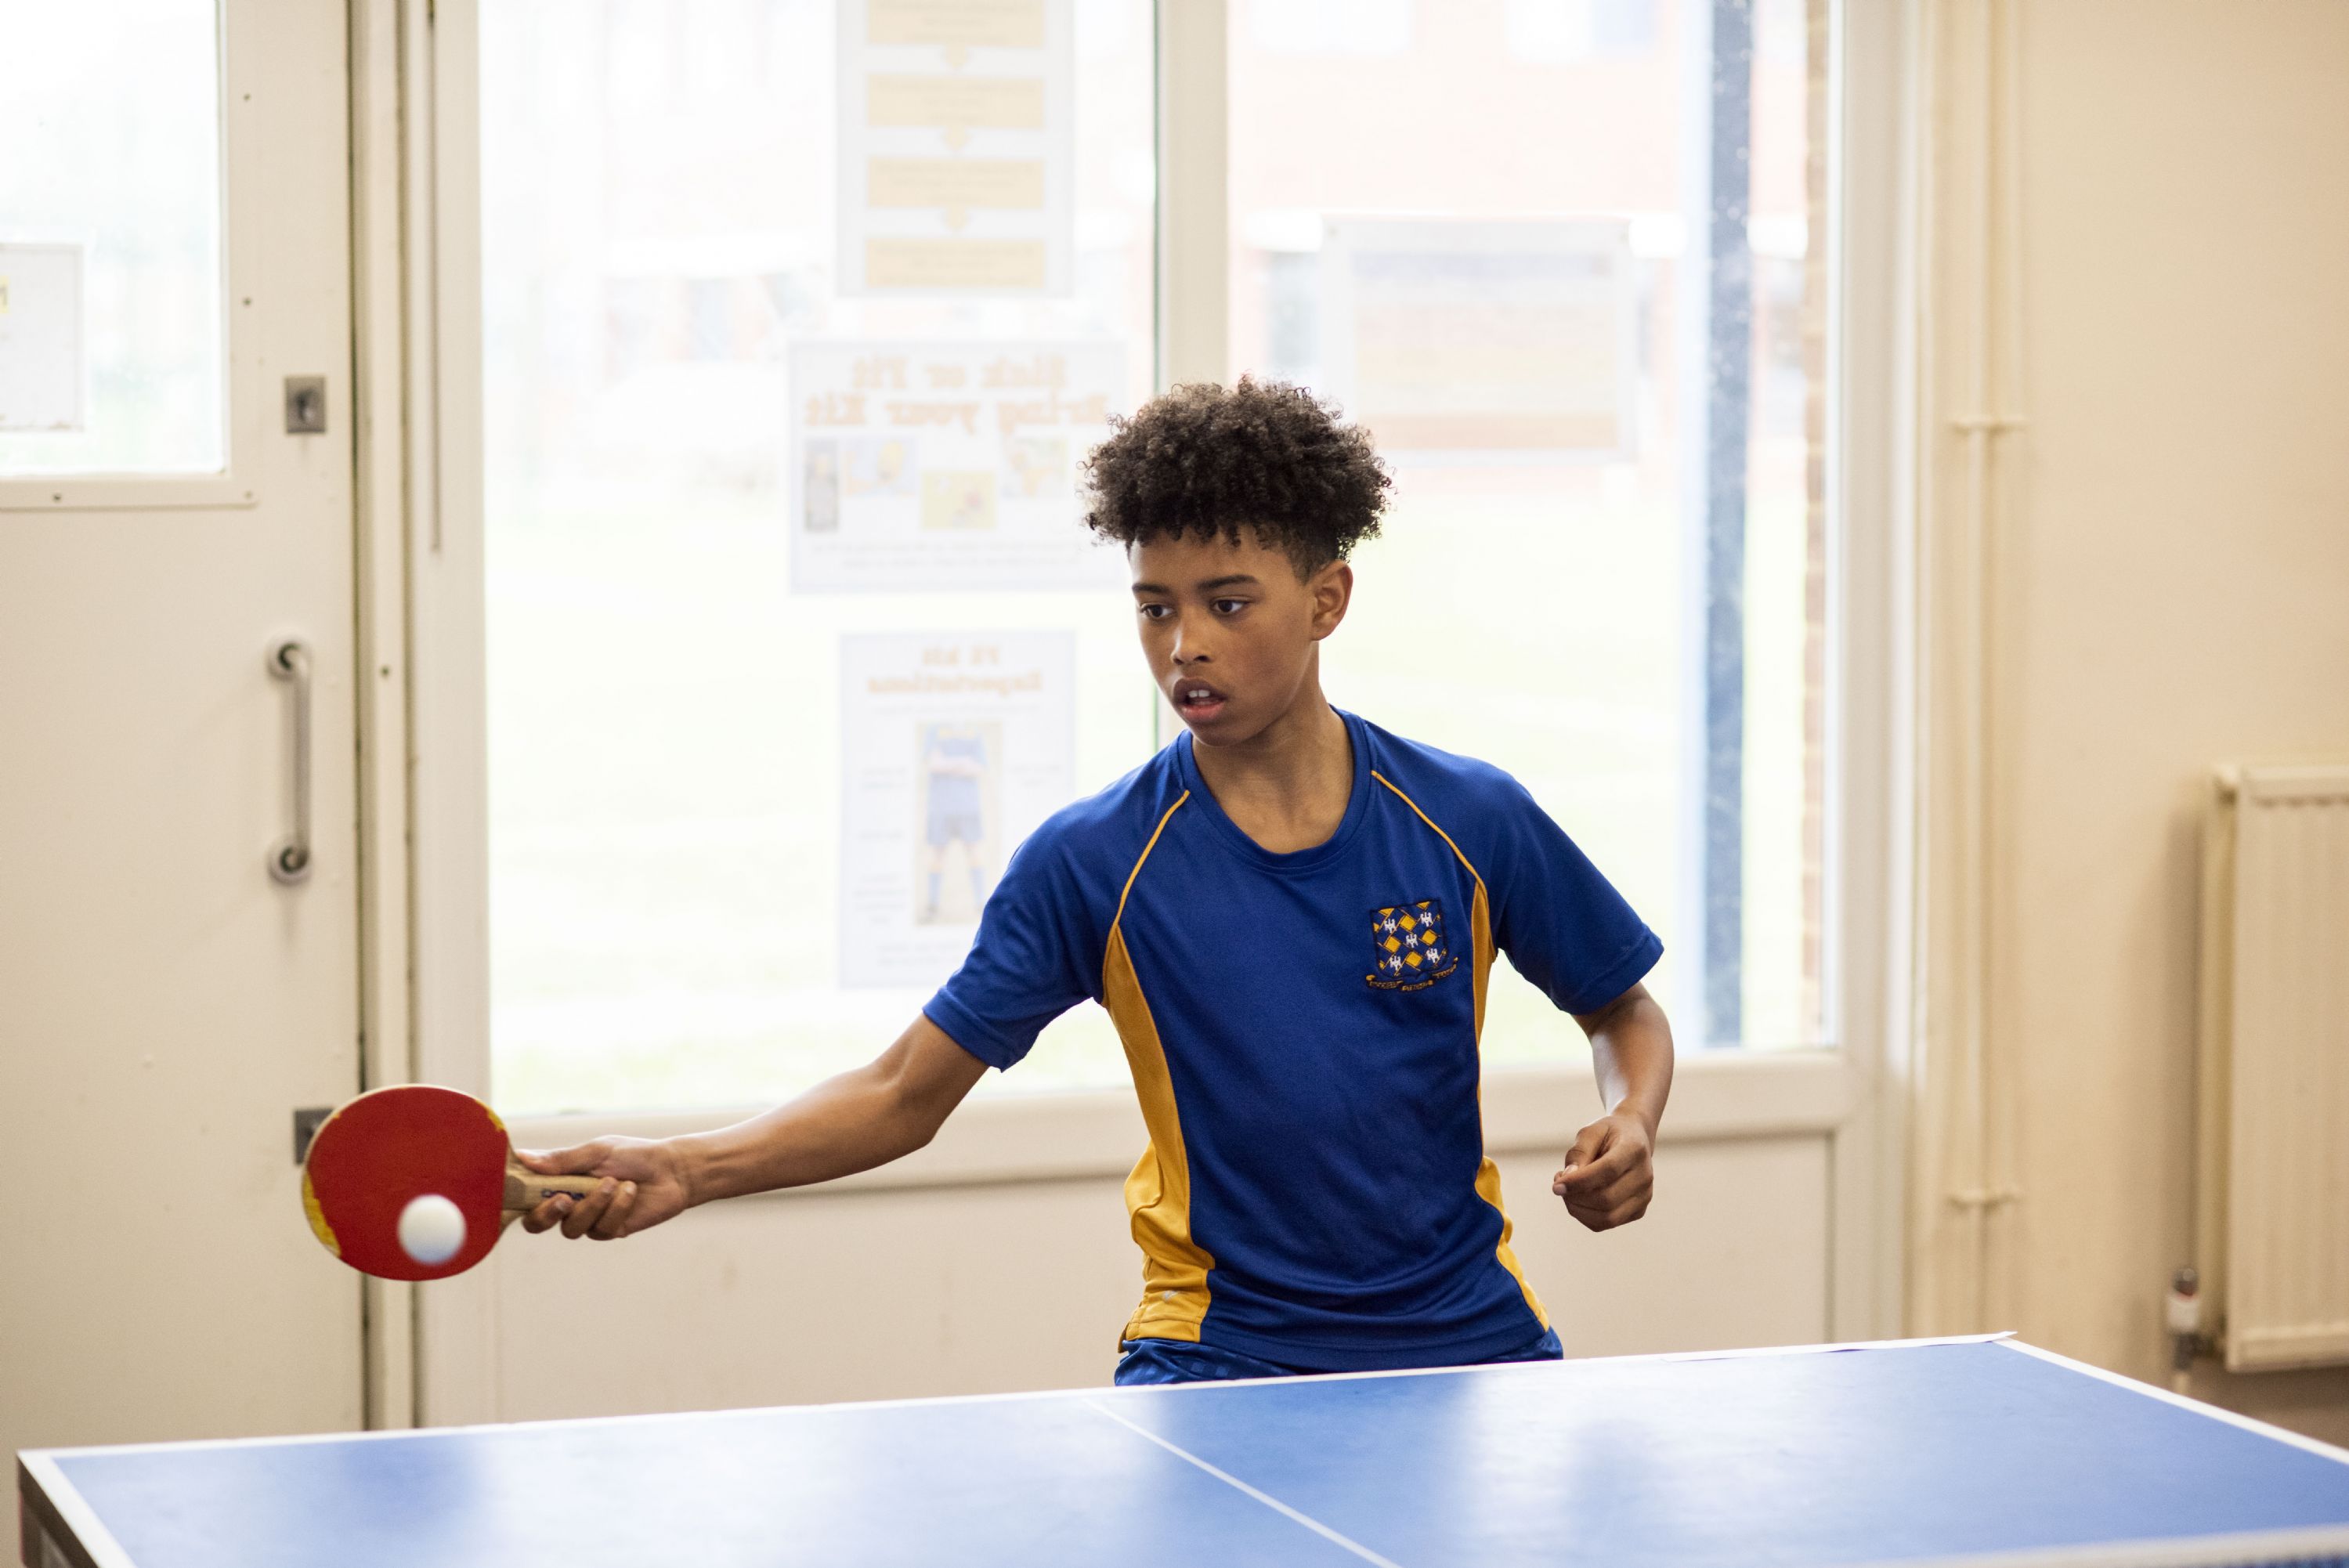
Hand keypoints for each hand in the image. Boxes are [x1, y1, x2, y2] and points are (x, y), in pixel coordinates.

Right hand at [515, 1136, 691, 1240]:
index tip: (515, 1189)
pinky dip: (617, 1208)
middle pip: (536, 1224)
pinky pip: (602, 1229)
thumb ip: (562, 1160)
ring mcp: (589, 1219)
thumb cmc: (634, 1155)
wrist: (672, 1169)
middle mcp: (569, 1202)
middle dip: (545, 1214)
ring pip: (571, 1228)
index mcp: (560, 1179)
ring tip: (614, 1183)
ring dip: (593, 1205)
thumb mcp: (597, 1151)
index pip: (525, 1193)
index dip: (513, 1196)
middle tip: (563, 1199)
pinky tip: (630, 1191)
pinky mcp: (610, 1230)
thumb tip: (523, 1158)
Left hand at [1552, 1111, 1654, 1231]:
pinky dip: (1586, 1216)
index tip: (1555, 1186)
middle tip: (1559, 1184)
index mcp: (1634, 1149)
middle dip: (1575, 1197)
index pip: (1607, 1171)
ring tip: (1567, 1192)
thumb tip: (1565, 1182)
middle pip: (1606, 1198)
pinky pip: (1606, 1223)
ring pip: (1607, 1217)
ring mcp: (1644, 1196)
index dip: (1579, 1182)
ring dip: (1578, 1209)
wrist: (1634, 1138)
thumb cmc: (1608, 1134)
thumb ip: (1578, 1154)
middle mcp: (1645, 1175)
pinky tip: (1578, 1199)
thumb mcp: (1590, 1132)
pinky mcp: (1638, 1211)